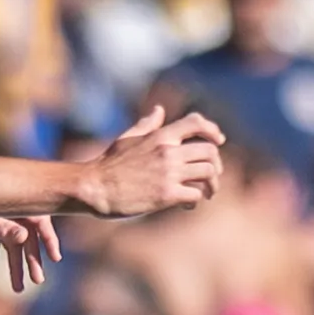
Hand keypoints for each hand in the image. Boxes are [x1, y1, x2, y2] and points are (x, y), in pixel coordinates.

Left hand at [0, 216, 59, 291]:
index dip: (50, 243)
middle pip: (30, 246)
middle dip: (34, 264)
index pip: (43, 228)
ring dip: (15, 270)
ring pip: (12, 252)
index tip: (56, 258)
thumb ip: (12, 225)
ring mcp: (4, 228)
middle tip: (38, 281)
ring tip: (18, 289)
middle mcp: (19, 222)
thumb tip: (23, 237)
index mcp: (29, 212)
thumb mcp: (3, 210)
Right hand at [77, 106, 225, 216]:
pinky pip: (196, 195)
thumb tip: (159, 109)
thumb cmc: (108, 164)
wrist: (94, 188)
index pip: (196, 123)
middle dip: (216, 165)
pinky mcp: (167, 195)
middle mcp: (168, 151)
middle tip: (212, 178)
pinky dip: (196, 200)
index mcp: (160, 135)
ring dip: (211, 185)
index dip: (212, 130)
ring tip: (205, 193)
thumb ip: (147, 124)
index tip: (219, 141)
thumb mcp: (128, 138)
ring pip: (208, 173)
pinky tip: (186, 205)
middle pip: (210, 151)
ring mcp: (169, 173)